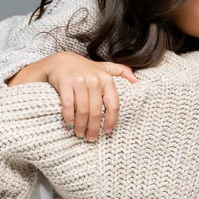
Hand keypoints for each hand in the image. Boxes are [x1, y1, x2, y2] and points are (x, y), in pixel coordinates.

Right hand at [8, 51, 136, 140]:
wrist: (61, 61)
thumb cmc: (86, 68)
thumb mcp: (105, 67)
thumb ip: (122, 71)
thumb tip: (137, 81)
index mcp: (107, 79)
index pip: (113, 105)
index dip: (112, 121)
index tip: (108, 131)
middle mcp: (94, 80)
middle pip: (96, 111)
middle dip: (94, 128)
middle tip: (91, 138)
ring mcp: (79, 81)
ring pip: (82, 110)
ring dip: (81, 125)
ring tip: (80, 133)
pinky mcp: (65, 83)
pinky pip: (68, 105)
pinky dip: (69, 116)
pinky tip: (70, 123)